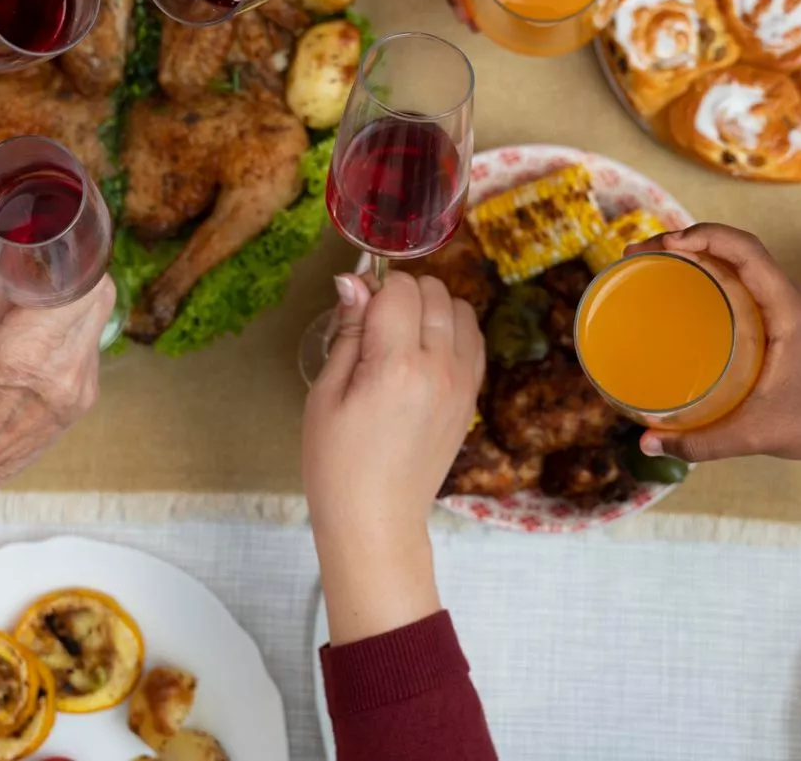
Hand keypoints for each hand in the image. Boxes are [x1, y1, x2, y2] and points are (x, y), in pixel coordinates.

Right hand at [0, 279, 113, 510]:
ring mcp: (77, 392)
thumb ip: (4, 303)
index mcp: (23, 351)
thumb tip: (34, 270)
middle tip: (50, 269)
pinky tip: (39, 344)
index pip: (81, 285)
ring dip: (76, 307)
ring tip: (38, 310)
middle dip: (79, 277)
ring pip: (96, 323)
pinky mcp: (82, 406)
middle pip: (100, 299)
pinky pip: (88, 352)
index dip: (73, 260)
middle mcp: (62, 371)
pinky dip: (71, 337)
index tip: (56, 249)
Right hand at [305, 271, 482, 642]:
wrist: (376, 520)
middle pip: (434, 291)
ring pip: (461, 308)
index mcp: (396, 367)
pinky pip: (474, 340)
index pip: (400, 289)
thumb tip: (353, 280)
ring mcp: (462, 383)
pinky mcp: (471, 398)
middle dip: (402, 295)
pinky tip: (425, 354)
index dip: (373, 290)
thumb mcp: (325, 396)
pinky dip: (452, 332)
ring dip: (431, 310)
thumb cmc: (337, 464)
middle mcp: (439, 369)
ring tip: (402, 339)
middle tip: (374, 328)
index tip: (355, 312)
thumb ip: (346, 332)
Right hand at [631, 225, 800, 465]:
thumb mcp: (753, 434)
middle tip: (637, 253)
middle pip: (733, 245)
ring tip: (648, 261)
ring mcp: (780, 301)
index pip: (746, 250)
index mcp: (786, 308)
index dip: (704, 236)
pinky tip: (676, 287)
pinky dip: (705, 270)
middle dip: (683, 239)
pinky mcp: (773, 313)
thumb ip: (700, 442)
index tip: (664, 245)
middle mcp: (784, 295)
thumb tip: (645, 442)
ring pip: (734, 257)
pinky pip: (737, 277)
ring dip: (693, 250)